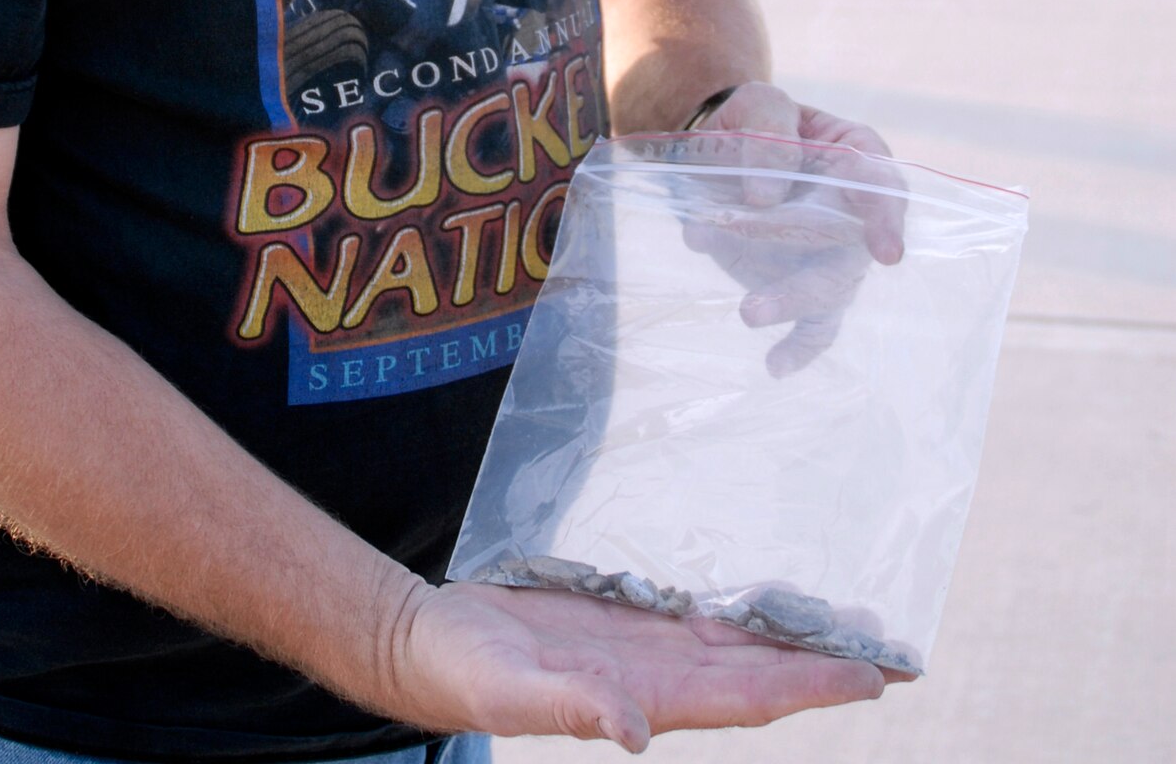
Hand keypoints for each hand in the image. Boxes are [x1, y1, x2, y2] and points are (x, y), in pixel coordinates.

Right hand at [386, 578, 887, 748]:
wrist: (428, 646)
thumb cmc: (463, 672)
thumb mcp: (513, 690)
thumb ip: (576, 708)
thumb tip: (636, 733)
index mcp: (648, 696)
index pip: (750, 695)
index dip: (811, 686)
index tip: (873, 676)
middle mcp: (661, 676)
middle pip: (761, 670)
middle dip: (825, 661)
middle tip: (895, 645)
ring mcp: (645, 648)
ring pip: (738, 642)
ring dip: (793, 635)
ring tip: (852, 619)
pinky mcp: (623, 619)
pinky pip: (698, 613)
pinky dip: (741, 606)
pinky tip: (765, 591)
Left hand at [683, 83, 905, 376]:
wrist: (718, 145)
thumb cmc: (752, 120)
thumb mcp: (759, 104)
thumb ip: (768, 134)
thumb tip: (764, 196)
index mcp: (857, 158)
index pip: (883, 188)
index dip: (887, 219)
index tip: (886, 251)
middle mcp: (852, 214)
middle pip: (848, 252)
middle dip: (809, 278)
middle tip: (763, 300)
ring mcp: (825, 253)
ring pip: (825, 290)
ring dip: (788, 303)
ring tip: (748, 313)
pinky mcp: (794, 279)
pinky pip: (812, 324)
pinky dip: (799, 347)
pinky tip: (776, 367)